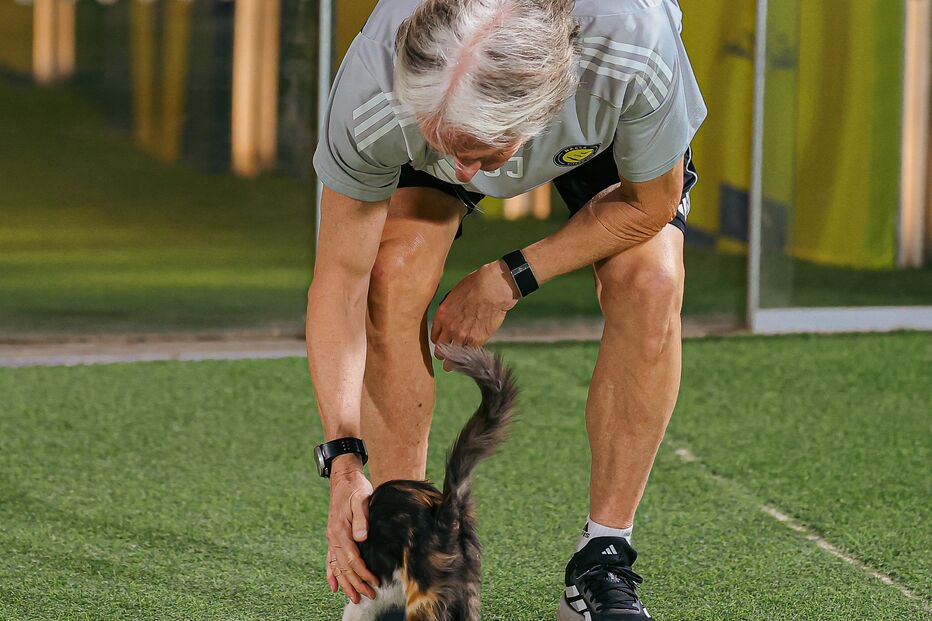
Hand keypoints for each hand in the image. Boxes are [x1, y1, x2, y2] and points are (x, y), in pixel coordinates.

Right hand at [325, 455, 379, 602]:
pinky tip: (333, 586)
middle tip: (369, 596)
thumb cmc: (355, 489)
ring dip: (346, 583)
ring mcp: (332, 538)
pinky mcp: (333, 536)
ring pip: (337, 566)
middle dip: (356, 583)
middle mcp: (334, 537)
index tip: (375, 582)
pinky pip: (330, 560)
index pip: (352, 558)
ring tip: (354, 598)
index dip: (363, 572)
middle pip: (345, 567)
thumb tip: (361, 537)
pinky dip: (331, 574)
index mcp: (341, 530)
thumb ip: (362, 518)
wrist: (344, 478)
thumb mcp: (361, 499)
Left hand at [431, 260, 518, 369]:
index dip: (438, 341)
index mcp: (442, 315)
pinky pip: (469, 354)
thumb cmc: (475, 285)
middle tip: (445, 358)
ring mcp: (463, 336)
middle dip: (442, 355)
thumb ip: (449, 308)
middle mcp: (449, 328)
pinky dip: (468, 358)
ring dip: (452, 363)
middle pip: (440, 350)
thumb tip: (449, 314)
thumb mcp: (454, 294)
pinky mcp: (478, 340)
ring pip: (453, 358)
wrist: (493, 288)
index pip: (434, 337)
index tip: (442, 344)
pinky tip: (467, 360)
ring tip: (451, 367)